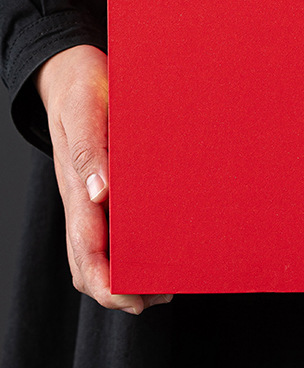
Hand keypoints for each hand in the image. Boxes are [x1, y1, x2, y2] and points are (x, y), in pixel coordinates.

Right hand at [36, 44, 171, 313]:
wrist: (71, 69)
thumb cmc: (81, 88)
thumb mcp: (86, 111)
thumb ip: (89, 151)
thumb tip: (99, 193)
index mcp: (76, 188)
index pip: (86, 253)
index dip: (109, 284)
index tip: (137, 298)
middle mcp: (82, 200)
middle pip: (91, 265)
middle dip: (122, 291)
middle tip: (163, 296)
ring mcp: (90, 196)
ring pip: (101, 252)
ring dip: (129, 273)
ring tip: (168, 281)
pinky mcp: (102, 185)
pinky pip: (112, 227)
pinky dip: (133, 246)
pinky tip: (161, 242)